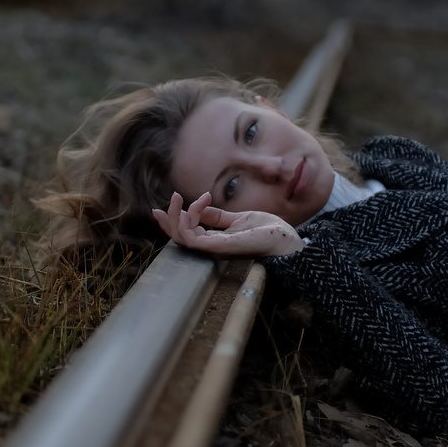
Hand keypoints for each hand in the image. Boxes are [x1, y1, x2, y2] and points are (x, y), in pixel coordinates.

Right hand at [152, 192, 303, 256]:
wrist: (287, 240)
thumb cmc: (269, 231)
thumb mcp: (239, 218)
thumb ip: (219, 216)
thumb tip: (201, 207)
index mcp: (216, 241)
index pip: (188, 233)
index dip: (174, 220)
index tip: (177, 198)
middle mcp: (213, 247)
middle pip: (179, 238)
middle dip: (167, 222)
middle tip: (161, 205)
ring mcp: (215, 248)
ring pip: (182, 238)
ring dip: (175, 218)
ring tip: (177, 199)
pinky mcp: (220, 247)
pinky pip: (193, 237)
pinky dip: (188, 221)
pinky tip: (191, 207)